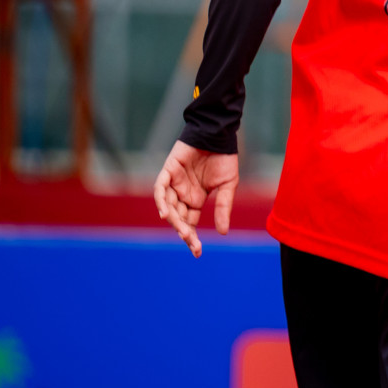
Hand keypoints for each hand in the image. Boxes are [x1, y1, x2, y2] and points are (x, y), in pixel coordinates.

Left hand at [153, 140, 238, 256]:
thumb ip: (223, 207)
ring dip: (174, 220)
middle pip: (178, 218)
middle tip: (192, 243)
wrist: (218, 135)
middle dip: (184, 232)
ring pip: (169, 206)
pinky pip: (160, 189)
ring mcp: (173, 184)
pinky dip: (161, 201)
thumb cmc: (224, 158)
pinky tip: (166, 213)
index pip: (190, 223)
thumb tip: (223, 232)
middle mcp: (182, 194)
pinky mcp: (168, 171)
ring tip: (183, 232)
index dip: (192, 238)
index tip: (197, 252)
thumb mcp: (227, 186)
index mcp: (195, 200)